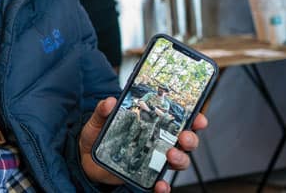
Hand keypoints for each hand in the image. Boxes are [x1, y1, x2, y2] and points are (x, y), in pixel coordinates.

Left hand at [78, 97, 208, 192]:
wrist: (86, 158)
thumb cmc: (98, 136)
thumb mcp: (98, 120)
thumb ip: (103, 110)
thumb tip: (111, 101)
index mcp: (152, 124)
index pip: (178, 120)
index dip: (193, 119)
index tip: (199, 117)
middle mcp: (158, 141)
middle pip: (184, 141)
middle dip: (190, 139)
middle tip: (184, 137)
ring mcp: (154, 159)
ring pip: (178, 161)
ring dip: (180, 158)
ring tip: (171, 154)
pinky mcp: (146, 176)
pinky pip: (160, 184)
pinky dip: (163, 186)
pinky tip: (160, 184)